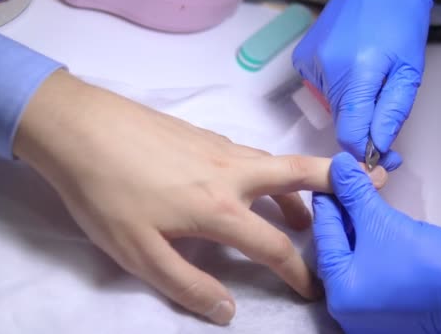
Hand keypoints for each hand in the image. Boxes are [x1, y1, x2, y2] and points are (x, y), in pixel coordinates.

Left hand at [13, 71, 386, 324]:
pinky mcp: (200, 132)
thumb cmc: (106, 194)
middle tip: (361, 197)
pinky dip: (266, 171)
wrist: (79, 128)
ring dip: (297, 186)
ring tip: (302, 212)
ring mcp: (217, 147)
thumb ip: (187, 284)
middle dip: (335, 187)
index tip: (311, 288)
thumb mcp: (139, 253)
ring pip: (274, 163)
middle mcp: (230, 173)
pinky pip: (249, 154)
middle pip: (299, 175)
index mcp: (220, 208)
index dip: (298, 273)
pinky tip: (249, 183)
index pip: (275, 247)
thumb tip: (226, 311)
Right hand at [293, 0, 433, 169]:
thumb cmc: (399, 22)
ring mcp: (309, 64)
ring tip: (366, 74)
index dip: (364, 150)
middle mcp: (325, 71)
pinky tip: (348, 65)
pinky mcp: (301, 60)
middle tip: (381, 101)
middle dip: (361, 121)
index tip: (377, 156)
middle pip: (341, 120)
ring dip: (349, 101)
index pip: (350, 133)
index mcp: (355, 75)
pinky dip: (336, 85)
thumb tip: (376, 146)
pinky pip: (320, 88)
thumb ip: (391, 112)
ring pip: (331, 104)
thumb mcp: (409, 71)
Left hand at [312, 152, 440, 332]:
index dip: (327, 201)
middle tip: (345, 185)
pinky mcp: (386, 308)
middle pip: (335, 248)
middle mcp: (346, 307)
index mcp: (340, 291)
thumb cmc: (432, 267)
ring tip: (359, 200)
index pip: (325, 235)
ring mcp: (367, 311)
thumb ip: (356, 194)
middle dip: (342, 215)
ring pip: (351, 259)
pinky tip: (371, 225)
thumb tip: (340, 167)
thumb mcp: (386, 223)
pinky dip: (367, 247)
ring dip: (355, 229)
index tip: (327, 177)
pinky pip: (367, 271)